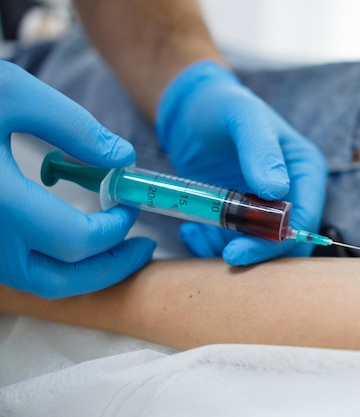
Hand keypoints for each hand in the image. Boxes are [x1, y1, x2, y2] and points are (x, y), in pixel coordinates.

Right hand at [0, 61, 155, 298]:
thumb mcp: (13, 92)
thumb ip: (73, 126)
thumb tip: (123, 158)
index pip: (75, 240)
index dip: (116, 227)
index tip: (130, 202)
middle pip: (58, 282)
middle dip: (109, 268)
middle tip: (143, 249)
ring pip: (36, 283)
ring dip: (84, 273)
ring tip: (119, 247)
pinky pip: (18, 269)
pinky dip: (56, 264)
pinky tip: (78, 238)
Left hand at [156, 61, 326, 264]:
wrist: (189, 110)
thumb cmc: (221, 105)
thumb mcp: (243, 117)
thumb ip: (260, 150)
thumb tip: (277, 191)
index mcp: (305, 170)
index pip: (304, 218)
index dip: (276, 241)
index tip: (240, 250)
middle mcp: (292, 193)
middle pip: (286, 242)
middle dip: (257, 254)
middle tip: (226, 256)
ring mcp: (265, 208)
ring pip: (258, 249)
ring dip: (227, 250)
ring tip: (197, 233)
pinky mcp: (240, 215)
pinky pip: (233, 244)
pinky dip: (211, 245)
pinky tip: (191, 229)